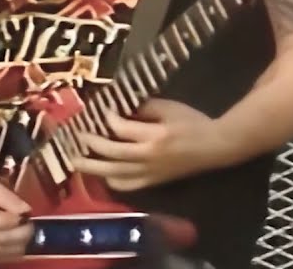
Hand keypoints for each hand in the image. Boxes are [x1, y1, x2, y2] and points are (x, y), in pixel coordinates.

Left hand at [72, 98, 218, 191]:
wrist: (215, 147)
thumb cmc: (192, 123)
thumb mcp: (169, 107)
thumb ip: (144, 107)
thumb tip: (120, 108)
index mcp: (155, 136)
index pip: (121, 128)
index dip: (107, 118)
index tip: (100, 110)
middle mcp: (149, 157)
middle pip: (112, 154)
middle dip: (92, 144)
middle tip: (77, 136)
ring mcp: (150, 173)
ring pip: (115, 174)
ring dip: (94, 167)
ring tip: (77, 160)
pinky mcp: (153, 182)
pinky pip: (127, 185)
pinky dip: (112, 180)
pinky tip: (102, 173)